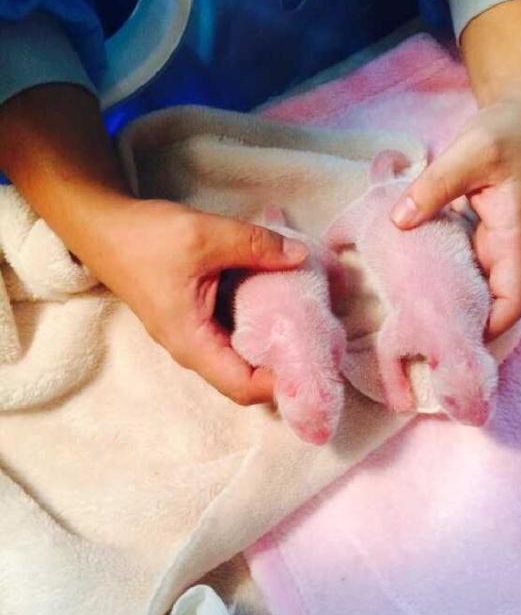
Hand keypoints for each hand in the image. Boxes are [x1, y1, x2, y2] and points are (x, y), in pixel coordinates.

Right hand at [93, 199, 306, 404]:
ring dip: (273, 346)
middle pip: (246, 378)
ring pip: (241, 357)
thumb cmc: (145, 239)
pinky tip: (282, 304)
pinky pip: (234, 335)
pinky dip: (259, 326)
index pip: (243, 387)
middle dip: (284, 366)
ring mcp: (194, 336)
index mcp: (192, 342)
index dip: (281, 384)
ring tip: (310, 326)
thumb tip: (302, 255)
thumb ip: (256, 245)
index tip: (314, 362)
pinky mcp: (197, 320)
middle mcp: (194, 349)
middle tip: (321, 343)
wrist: (104, 228)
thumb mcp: (205, 236)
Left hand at [391, 98, 520, 337]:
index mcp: (514, 234)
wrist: (519, 114)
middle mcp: (506, 246)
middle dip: (470, 326)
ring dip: (457, 306)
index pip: (515, 295)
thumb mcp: (469, 152)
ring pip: (479, 288)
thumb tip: (399, 220)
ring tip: (419, 325)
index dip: (495, 324)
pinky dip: (446, 281)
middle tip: (429, 344)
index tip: (462, 341)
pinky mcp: (478, 235)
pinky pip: (464, 267)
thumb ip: (434, 185)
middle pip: (495, 302)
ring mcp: (492, 242)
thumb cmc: (503, 132)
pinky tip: (417, 287)